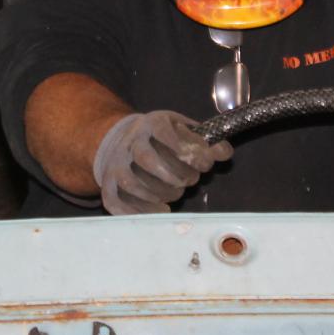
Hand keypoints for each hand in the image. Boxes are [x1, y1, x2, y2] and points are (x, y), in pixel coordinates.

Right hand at [91, 111, 233, 214]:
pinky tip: (162, 209)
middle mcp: (129, 143)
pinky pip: (118, 203)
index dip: (188, 151)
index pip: (165, 135)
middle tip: (192, 180)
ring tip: (177, 194)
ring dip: (161, 193)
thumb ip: (205, 142)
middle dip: (176, 175)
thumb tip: (225, 152)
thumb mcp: (184, 131)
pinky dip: (142, 210)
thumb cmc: (162, 140)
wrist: (125, 143)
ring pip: (133, 183)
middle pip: (148, 160)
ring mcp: (115, 165)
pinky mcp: (108, 187)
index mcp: (150, 124)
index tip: (205, 164)